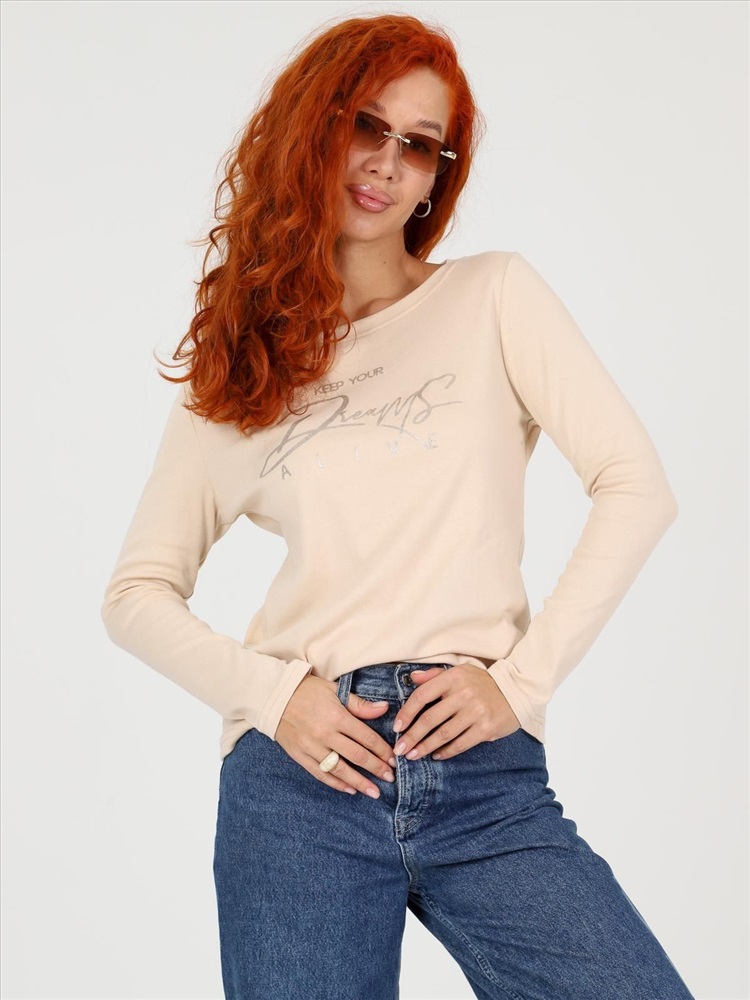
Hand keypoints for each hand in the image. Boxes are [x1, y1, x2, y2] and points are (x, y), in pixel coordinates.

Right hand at [275, 675, 397, 798]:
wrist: (274, 696)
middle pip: (356, 756)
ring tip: (374, 792)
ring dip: (359, 782)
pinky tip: (349, 790)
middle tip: (390, 778)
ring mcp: (311, 747)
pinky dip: (336, 783)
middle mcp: (325, 734)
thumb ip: (359, 704)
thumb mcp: (335, 690)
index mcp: (337, 715)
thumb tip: (384, 708)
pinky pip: (320, 774)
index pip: (366, 737)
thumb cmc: (308, 690)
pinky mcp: (300, 755)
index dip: (382, 750)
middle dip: (376, 768)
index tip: (394, 760)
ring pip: (340, 769)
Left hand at [391, 662, 520, 761]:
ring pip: (443, 734)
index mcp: (453, 677)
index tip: (397, 727)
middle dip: (412, 736)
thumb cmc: (482, 682)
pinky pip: (461, 743)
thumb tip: (412, 678)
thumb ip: (435, 675)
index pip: (422, 696)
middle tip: (400, 750)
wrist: (516, 690)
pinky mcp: (486, 728)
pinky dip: (446, 752)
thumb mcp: (460, 671)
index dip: (407, 713)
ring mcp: (475, 712)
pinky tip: (436, 755)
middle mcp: (463, 694)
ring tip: (413, 755)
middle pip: (430, 719)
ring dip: (425, 747)